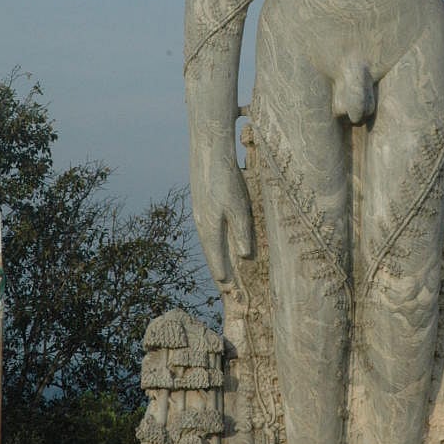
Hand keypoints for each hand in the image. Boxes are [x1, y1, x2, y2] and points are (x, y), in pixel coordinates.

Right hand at [191, 158, 252, 289]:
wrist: (208, 152)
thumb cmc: (226, 180)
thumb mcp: (239, 208)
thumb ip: (242, 233)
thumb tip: (245, 257)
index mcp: (210, 229)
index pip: (217, 260)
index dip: (224, 275)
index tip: (229, 291)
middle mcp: (201, 224)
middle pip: (211, 253)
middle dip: (218, 270)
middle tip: (225, 288)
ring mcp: (199, 213)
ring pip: (209, 241)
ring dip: (215, 256)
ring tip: (221, 269)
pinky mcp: (200, 202)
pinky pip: (207, 230)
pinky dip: (213, 242)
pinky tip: (216, 240)